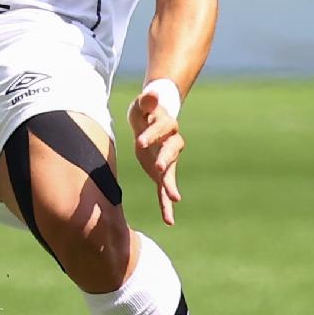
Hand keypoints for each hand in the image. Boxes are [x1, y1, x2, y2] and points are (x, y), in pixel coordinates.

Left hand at [127, 86, 184, 224]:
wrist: (152, 120)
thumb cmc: (146, 110)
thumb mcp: (142, 103)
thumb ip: (147, 101)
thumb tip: (151, 94)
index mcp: (167, 125)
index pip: (161, 129)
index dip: (152, 134)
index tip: (139, 141)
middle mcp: (172, 143)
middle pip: (171, 151)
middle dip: (164, 159)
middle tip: (158, 168)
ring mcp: (168, 159)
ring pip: (171, 173)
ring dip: (170, 185)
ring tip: (174, 199)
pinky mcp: (162, 171)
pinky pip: (165, 188)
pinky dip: (166, 204)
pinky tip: (169, 221)